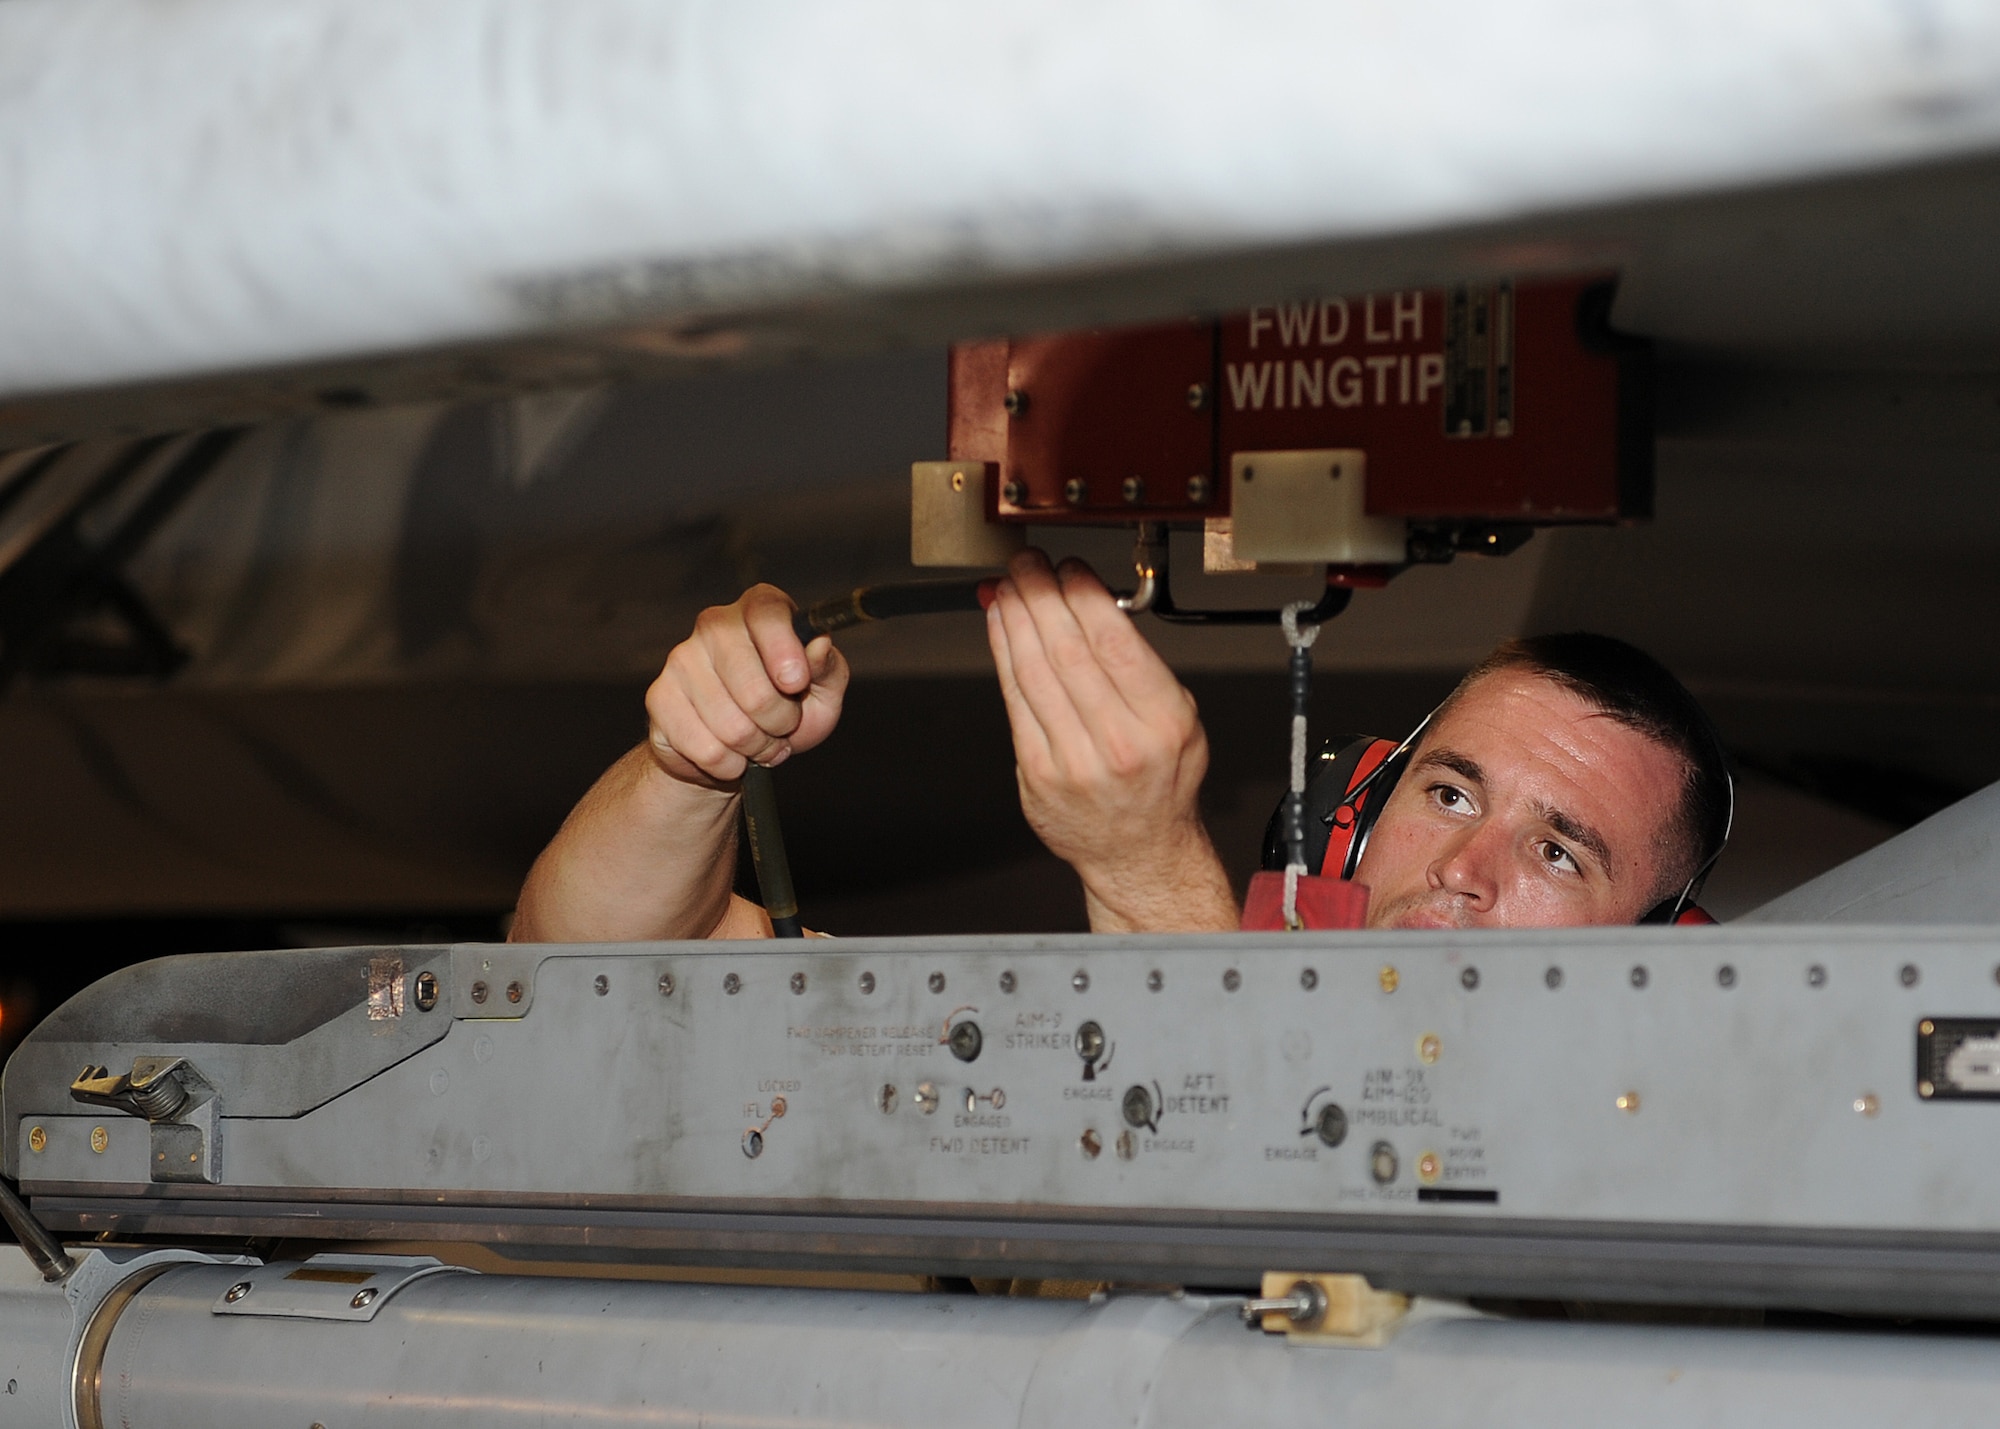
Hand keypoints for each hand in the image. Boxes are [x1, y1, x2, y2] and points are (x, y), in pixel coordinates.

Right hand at [644, 584, 849, 788]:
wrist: (739, 749)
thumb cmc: (788, 709)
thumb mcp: (823, 690)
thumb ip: (826, 667)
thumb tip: (819, 645)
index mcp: (759, 608)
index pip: (767, 613)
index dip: (784, 651)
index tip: (796, 683)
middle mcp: (715, 624)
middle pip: (753, 686)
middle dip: (780, 722)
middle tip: (784, 727)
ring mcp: (682, 659)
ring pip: (732, 726)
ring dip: (757, 747)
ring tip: (760, 742)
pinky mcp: (659, 697)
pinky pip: (706, 749)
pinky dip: (729, 765)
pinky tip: (732, 756)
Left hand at [987, 549, 1236, 931]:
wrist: (1139, 850)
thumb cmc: (1159, 782)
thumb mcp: (1180, 718)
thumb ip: (1141, 666)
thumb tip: (1092, 603)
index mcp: (1163, 721)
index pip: (1115, 641)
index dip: (1083, 594)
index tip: (1070, 567)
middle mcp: (1119, 742)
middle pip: (1067, 650)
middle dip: (1040, 595)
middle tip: (1028, 564)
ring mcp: (1074, 761)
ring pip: (1034, 670)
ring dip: (1015, 618)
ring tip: (1009, 585)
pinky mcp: (1037, 772)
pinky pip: (1014, 699)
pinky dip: (1002, 655)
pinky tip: (999, 627)